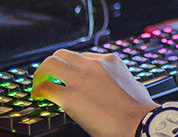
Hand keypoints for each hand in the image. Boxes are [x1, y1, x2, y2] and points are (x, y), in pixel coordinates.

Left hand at [31, 49, 157, 136]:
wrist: (138, 123)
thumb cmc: (140, 110)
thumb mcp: (133, 84)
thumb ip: (120, 80)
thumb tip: (118, 86)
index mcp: (109, 61)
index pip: (83, 56)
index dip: (73, 67)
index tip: (69, 75)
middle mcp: (92, 65)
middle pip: (63, 54)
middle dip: (54, 64)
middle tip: (49, 75)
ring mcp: (79, 79)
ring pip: (49, 64)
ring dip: (42, 73)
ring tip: (39, 83)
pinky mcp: (69, 96)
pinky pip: (45, 87)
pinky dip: (38, 90)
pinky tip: (38, 96)